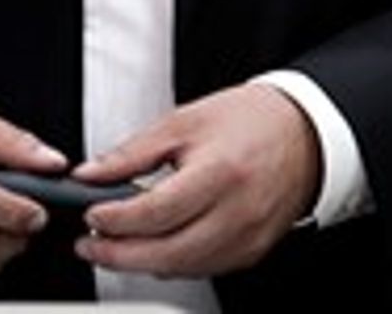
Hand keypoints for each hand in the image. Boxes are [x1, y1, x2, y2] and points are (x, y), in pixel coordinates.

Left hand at [73, 82, 320, 277]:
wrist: (303, 135)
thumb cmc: (249, 122)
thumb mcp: (182, 123)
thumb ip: (132, 153)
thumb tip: (90, 174)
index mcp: (219, 174)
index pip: (157, 212)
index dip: (117, 220)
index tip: (90, 215)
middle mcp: (238, 214)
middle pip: (168, 253)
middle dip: (119, 255)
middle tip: (88, 245)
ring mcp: (248, 239)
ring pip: (183, 268)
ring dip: (142, 264)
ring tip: (112, 248)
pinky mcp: (252, 252)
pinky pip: (203, 269)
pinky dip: (172, 263)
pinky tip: (152, 249)